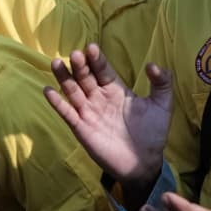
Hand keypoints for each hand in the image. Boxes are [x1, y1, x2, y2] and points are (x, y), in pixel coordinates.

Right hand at [44, 44, 171, 186]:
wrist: (143, 163)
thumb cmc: (152, 133)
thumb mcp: (162, 105)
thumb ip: (162, 83)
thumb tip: (152, 64)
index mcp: (116, 90)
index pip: (103, 71)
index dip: (97, 60)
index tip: (91, 48)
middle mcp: (99, 98)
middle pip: (85, 78)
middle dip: (80, 66)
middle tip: (75, 54)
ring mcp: (88, 113)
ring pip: (72, 91)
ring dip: (64, 78)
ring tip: (56, 63)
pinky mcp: (81, 128)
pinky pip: (66, 113)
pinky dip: (57, 103)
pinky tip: (48, 91)